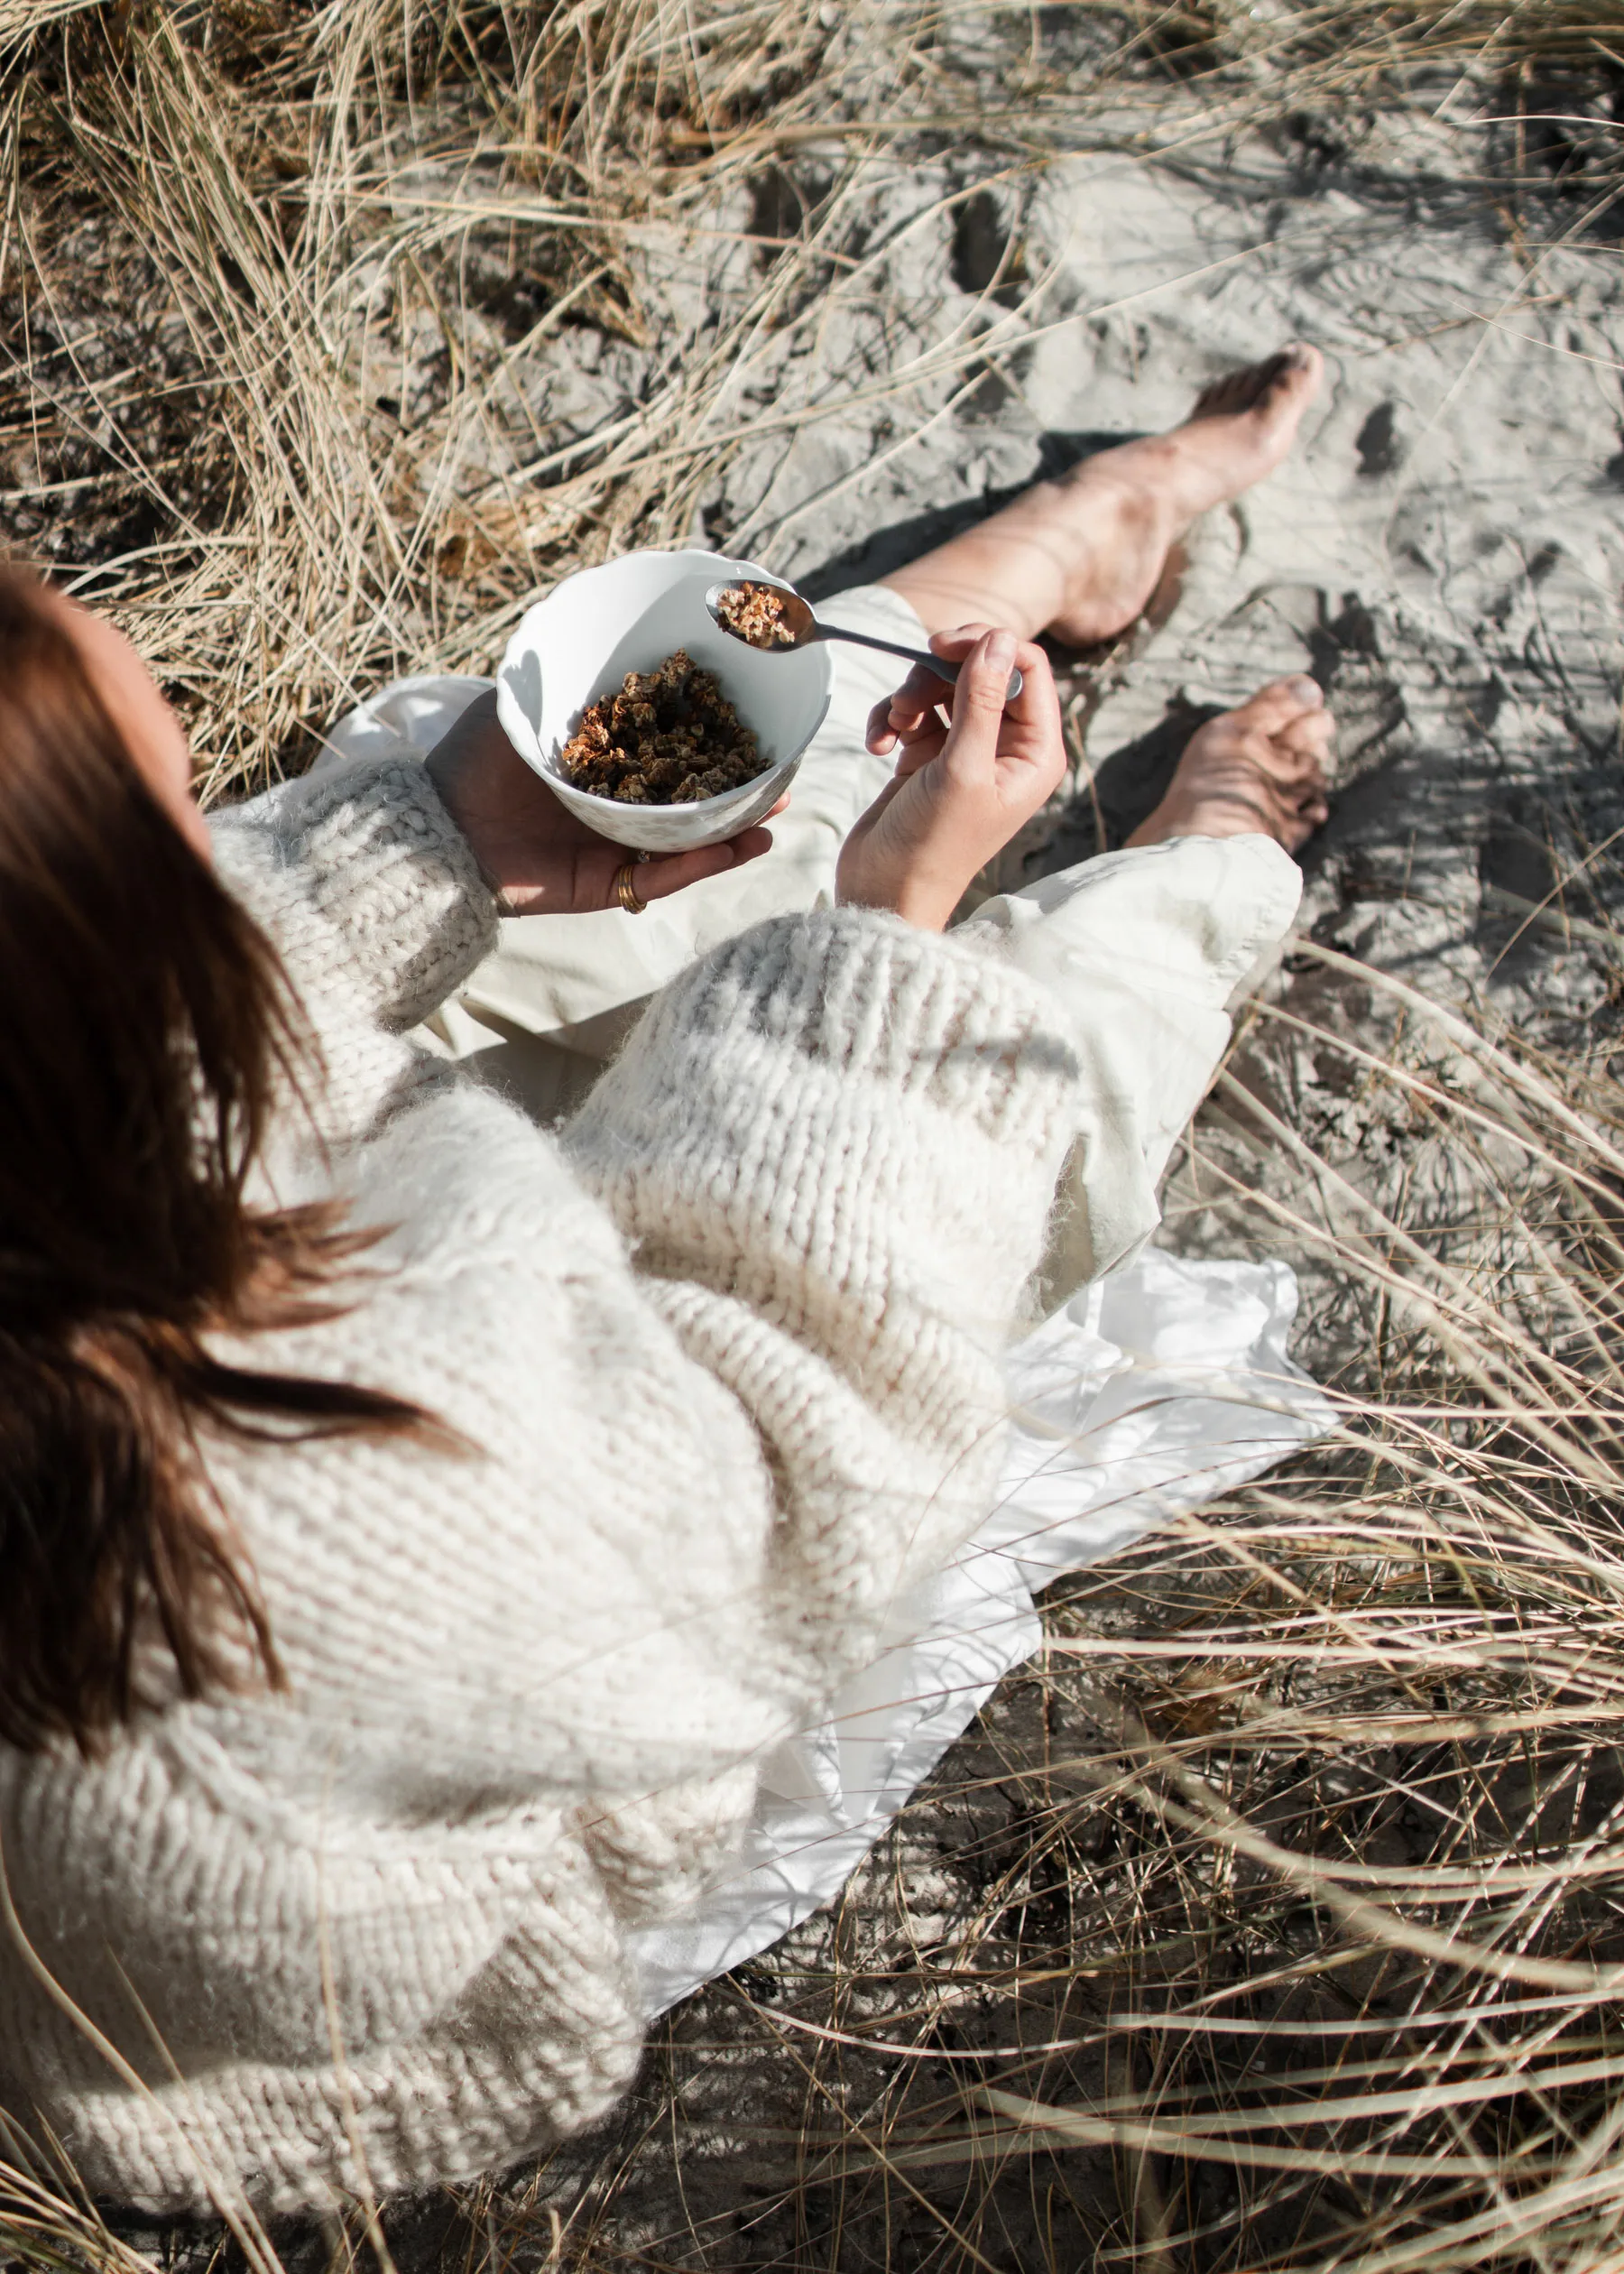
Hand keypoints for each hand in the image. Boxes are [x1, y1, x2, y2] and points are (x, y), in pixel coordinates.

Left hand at [423, 689, 779, 916]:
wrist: (437, 830)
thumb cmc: (470, 762)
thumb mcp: (518, 707)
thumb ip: (563, 685)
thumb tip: (606, 645)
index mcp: (598, 764)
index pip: (665, 751)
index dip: (707, 740)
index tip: (747, 724)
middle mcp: (611, 806)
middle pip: (688, 800)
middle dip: (737, 790)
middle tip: (781, 777)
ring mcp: (612, 848)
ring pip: (687, 843)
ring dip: (735, 831)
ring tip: (775, 815)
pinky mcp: (607, 886)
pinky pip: (663, 875)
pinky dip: (704, 863)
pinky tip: (742, 844)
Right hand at [836, 626, 1065, 930]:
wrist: (885, 893)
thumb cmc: (932, 846)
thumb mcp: (961, 769)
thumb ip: (981, 699)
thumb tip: (998, 638)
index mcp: (1035, 753)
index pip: (1027, 669)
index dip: (986, 646)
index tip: (941, 647)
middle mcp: (1007, 748)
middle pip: (982, 670)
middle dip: (939, 674)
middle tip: (907, 694)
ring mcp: (967, 750)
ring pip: (943, 686)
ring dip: (910, 696)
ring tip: (892, 726)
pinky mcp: (930, 757)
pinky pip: (915, 711)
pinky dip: (892, 718)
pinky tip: (878, 744)